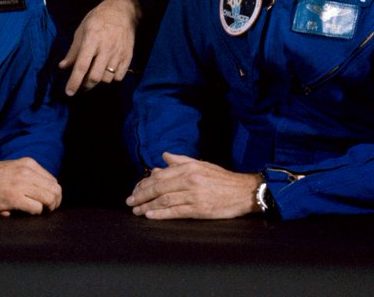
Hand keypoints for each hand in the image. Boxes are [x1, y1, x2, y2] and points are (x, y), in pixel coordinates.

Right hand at [0, 158, 61, 215]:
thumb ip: (25, 176)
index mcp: (28, 163)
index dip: (53, 193)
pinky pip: (36, 208)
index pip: (52, 180)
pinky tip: (27, 212)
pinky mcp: (13, 198)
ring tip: (41, 213)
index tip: (48, 202)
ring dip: (47, 208)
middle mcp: (27, 171)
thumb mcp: (10, 169)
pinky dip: (35, 213)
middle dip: (54, 202)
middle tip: (48, 211)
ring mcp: (20, 184)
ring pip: (49, 198)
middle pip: (54, 189)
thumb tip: (40, 192)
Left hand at [58, 0, 141, 94]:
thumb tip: (62, 67)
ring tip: (94, 76)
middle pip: (95, 77)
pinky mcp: (128, 56)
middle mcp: (106, 47)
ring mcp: (118, 52)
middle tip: (81, 85)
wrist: (123, 11)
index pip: (82, 66)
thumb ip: (73, 51)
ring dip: (98, 82)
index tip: (68, 92)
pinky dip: (111, 78)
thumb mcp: (82, 30)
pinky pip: (119, 76)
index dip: (74, 81)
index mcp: (92, 39)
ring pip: (107, 79)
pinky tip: (106, 71)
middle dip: (85, 86)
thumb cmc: (98, 19)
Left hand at [125, 152, 260, 219]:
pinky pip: (175, 211)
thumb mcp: (202, 164)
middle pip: (159, 188)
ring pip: (164, 200)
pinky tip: (150, 215)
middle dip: (141, 195)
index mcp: (189, 167)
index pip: (160, 175)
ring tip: (136, 210)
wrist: (243, 191)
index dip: (145, 183)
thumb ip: (181, 161)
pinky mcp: (198, 209)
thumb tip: (164, 157)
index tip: (135, 189)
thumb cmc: (222, 179)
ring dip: (147, 206)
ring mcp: (194, 195)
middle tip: (130, 201)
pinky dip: (160, 214)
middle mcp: (190, 179)